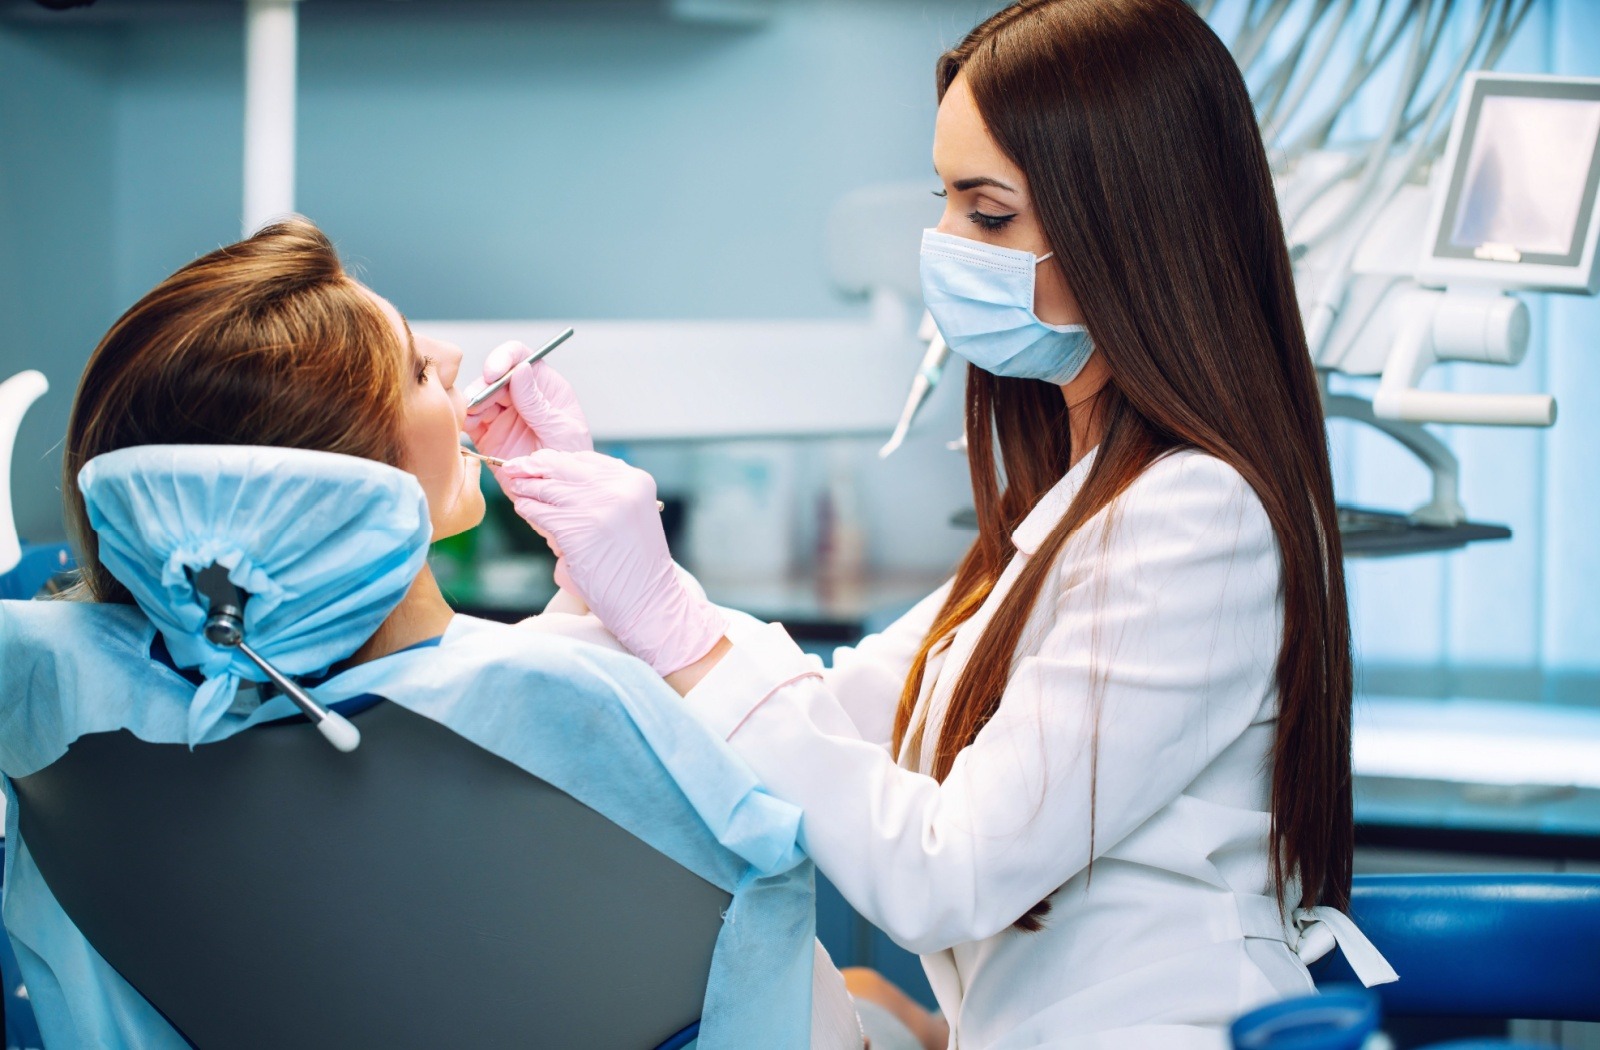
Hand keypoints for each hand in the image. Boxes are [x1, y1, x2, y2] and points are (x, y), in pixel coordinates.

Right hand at [463, 340, 591, 460]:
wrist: (557, 493)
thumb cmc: (571, 460)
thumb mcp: (561, 430)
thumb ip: (537, 403)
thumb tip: (520, 369)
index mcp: (545, 387)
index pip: (521, 358)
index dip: (504, 358)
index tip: (493, 373)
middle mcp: (521, 396)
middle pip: (494, 377)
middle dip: (483, 387)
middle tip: (477, 404)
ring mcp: (502, 414)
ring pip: (478, 397)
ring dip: (471, 403)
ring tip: (473, 419)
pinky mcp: (487, 433)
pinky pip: (469, 420)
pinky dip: (463, 420)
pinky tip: (467, 427)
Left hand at [501, 450, 725, 676]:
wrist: (649, 602)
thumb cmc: (635, 566)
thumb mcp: (630, 516)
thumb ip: (603, 494)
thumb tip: (557, 478)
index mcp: (635, 480)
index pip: (586, 458)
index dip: (557, 460)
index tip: (537, 462)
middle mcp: (619, 487)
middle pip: (564, 466)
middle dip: (535, 466)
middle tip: (515, 467)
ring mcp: (598, 507)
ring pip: (549, 488)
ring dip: (528, 488)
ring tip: (517, 488)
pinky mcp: (577, 529)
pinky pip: (541, 512)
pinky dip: (528, 509)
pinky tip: (523, 509)